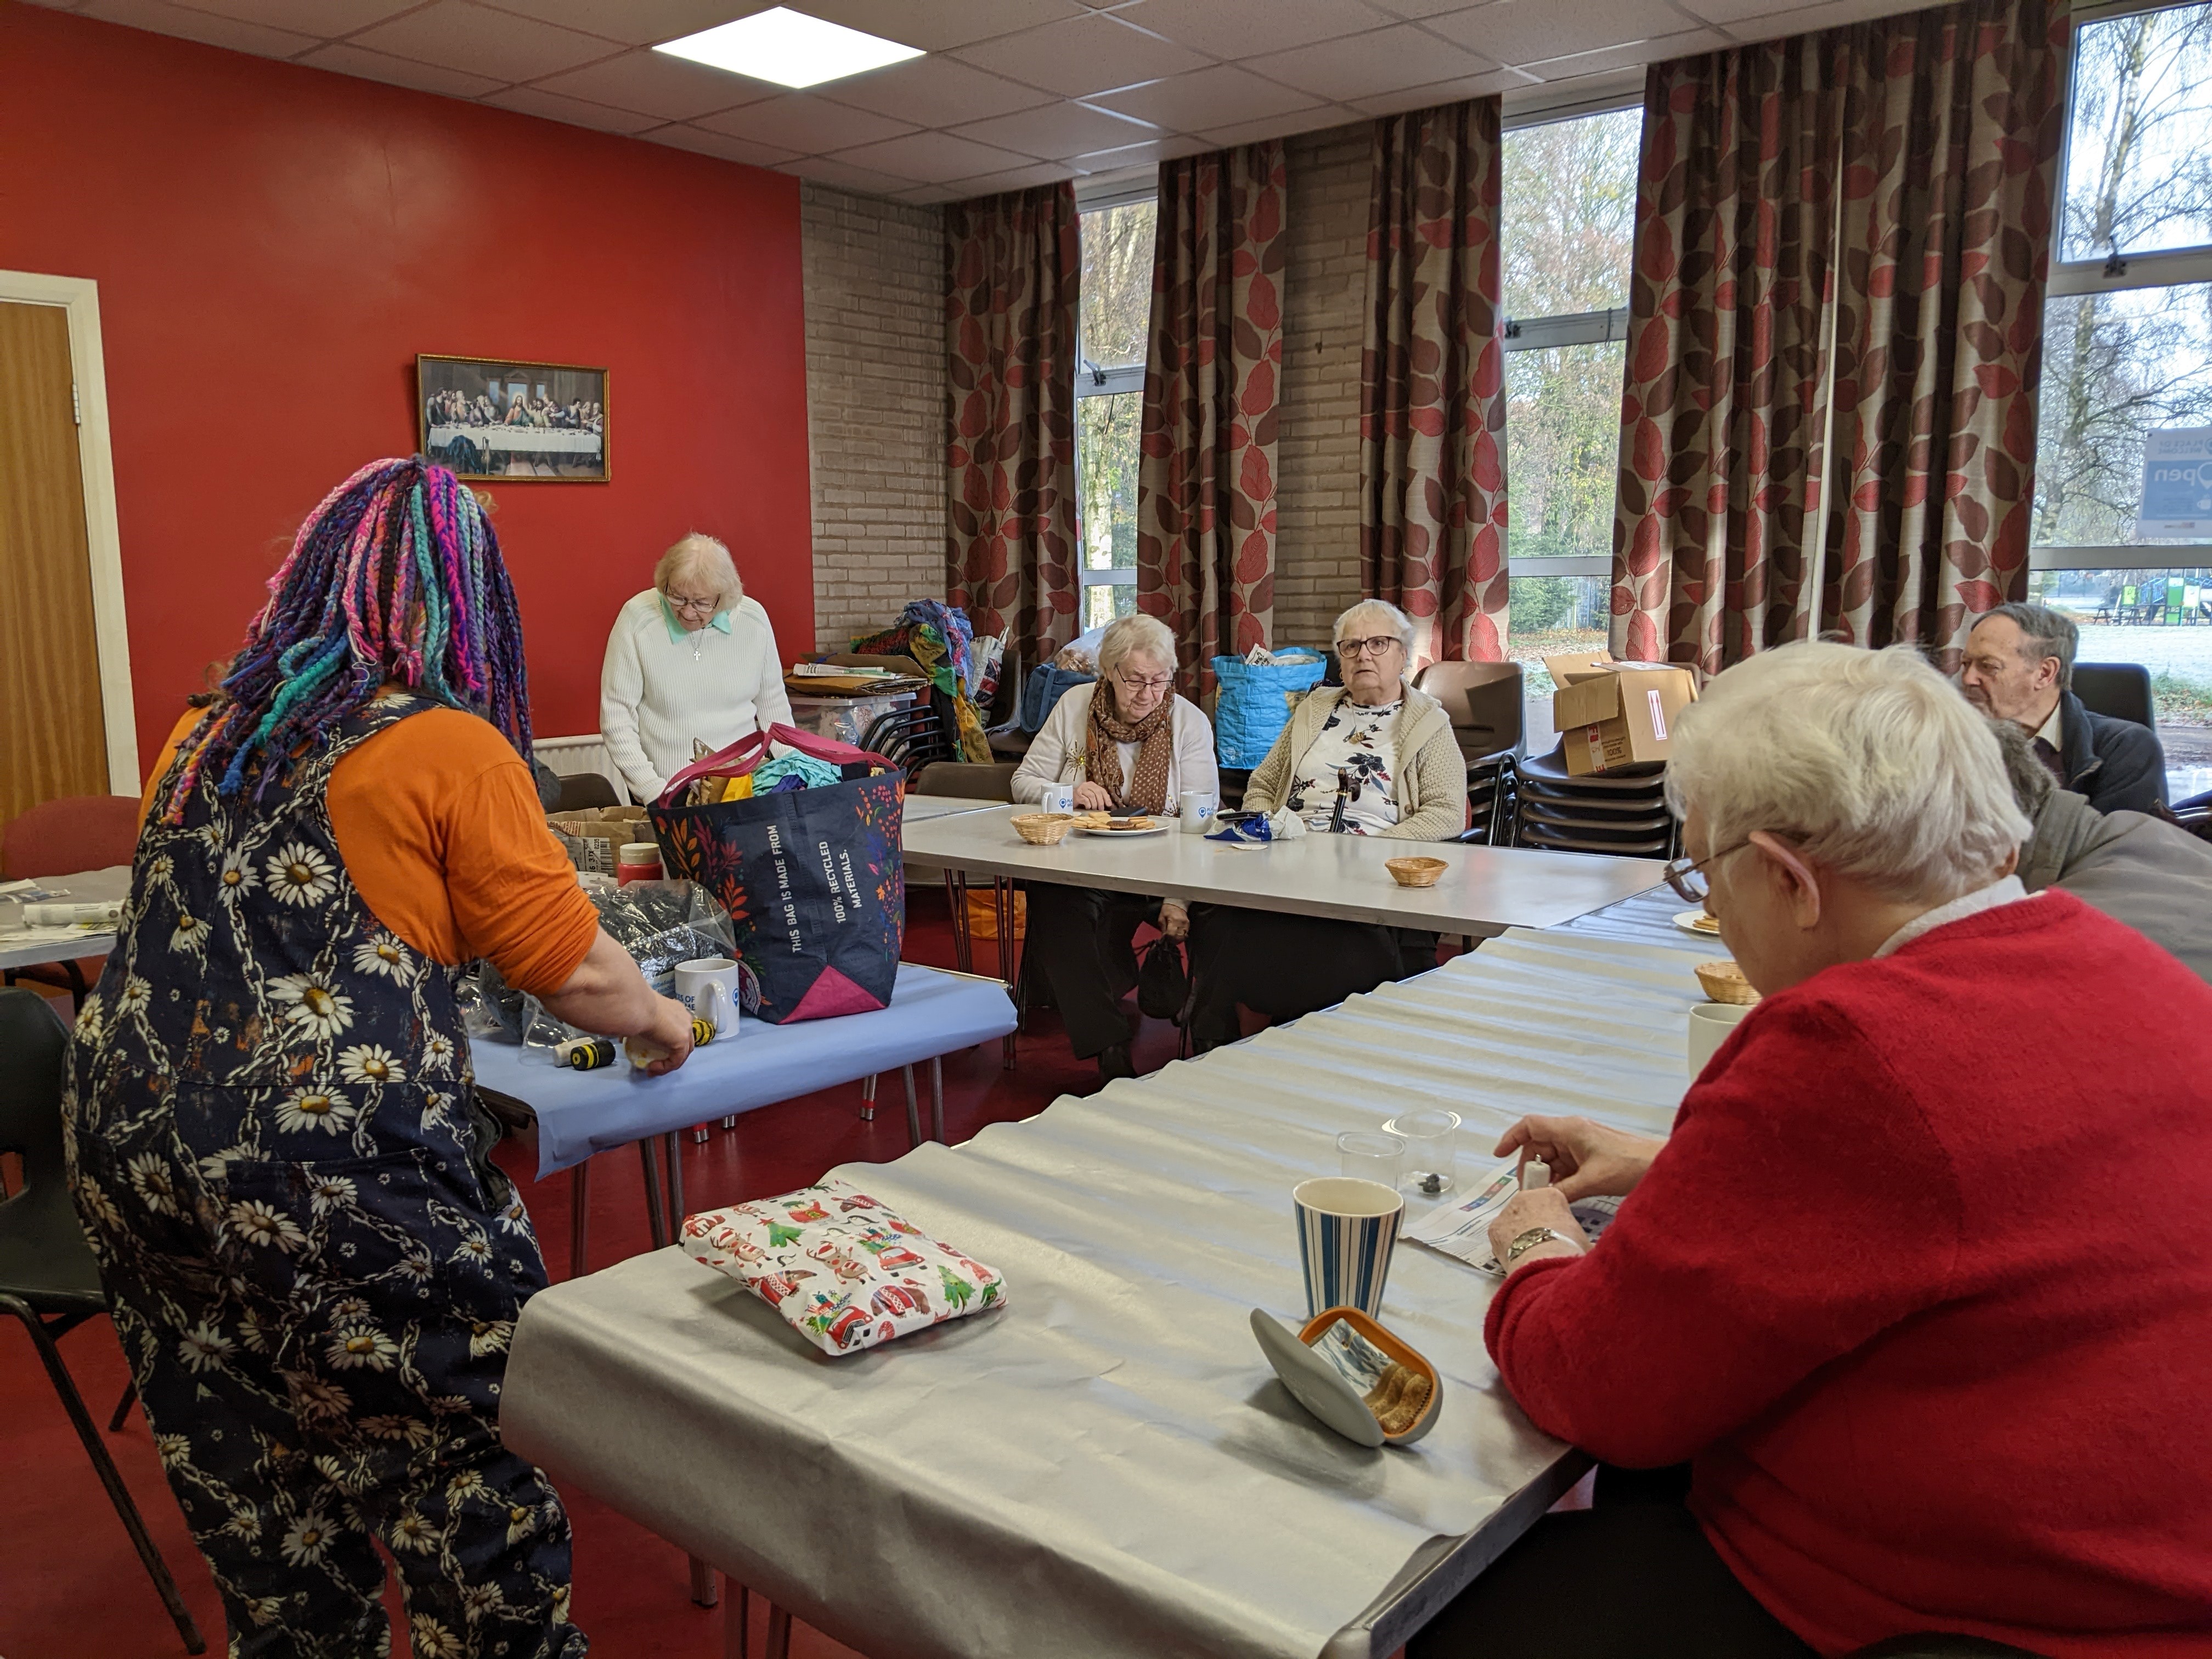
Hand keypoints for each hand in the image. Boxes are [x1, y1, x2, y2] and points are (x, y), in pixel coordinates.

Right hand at [633, 995, 695, 1075]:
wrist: (638, 1007)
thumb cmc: (635, 1008)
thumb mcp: (640, 1016)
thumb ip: (638, 1025)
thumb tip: (623, 1037)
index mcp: (677, 1011)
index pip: (679, 1031)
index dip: (668, 1044)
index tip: (652, 1050)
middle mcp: (685, 1020)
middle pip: (685, 1043)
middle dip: (671, 1056)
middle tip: (654, 1063)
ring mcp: (686, 1030)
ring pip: (682, 1054)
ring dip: (668, 1064)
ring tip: (651, 1069)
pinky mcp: (682, 1042)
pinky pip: (676, 1061)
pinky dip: (665, 1067)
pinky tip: (652, 1067)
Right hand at [1073, 782, 1112, 809]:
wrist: (1068, 798)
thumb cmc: (1081, 798)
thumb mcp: (1091, 796)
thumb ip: (1098, 798)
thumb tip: (1108, 804)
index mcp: (1092, 784)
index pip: (1101, 790)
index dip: (1106, 797)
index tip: (1109, 805)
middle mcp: (1087, 785)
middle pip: (1097, 792)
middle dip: (1100, 802)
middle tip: (1101, 809)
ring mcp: (1081, 789)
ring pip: (1091, 796)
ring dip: (1094, 804)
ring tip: (1094, 809)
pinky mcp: (1077, 794)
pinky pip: (1085, 800)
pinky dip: (1088, 805)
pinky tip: (1088, 808)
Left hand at [1158, 900, 1188, 939]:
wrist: (1177, 904)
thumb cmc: (1167, 910)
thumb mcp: (1161, 918)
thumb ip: (1163, 929)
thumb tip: (1164, 938)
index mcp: (1173, 920)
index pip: (1171, 934)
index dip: (1168, 939)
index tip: (1165, 939)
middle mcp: (1181, 923)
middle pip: (1178, 937)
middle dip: (1173, 941)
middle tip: (1168, 941)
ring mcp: (1186, 924)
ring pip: (1183, 937)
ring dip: (1177, 940)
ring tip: (1172, 939)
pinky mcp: (1188, 925)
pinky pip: (1185, 934)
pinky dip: (1181, 937)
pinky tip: (1177, 936)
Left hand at [1486, 1188, 1587, 1270]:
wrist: (1545, 1260)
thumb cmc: (1569, 1248)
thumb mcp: (1582, 1238)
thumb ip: (1575, 1234)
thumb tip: (1581, 1246)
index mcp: (1551, 1195)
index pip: (1551, 1201)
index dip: (1554, 1218)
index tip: (1557, 1232)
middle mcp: (1526, 1197)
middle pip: (1529, 1207)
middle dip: (1534, 1222)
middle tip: (1541, 1242)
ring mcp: (1507, 1211)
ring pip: (1512, 1220)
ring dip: (1518, 1232)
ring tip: (1528, 1252)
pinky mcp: (1494, 1227)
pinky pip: (1500, 1234)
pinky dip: (1506, 1244)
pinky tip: (1515, 1256)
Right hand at [1493, 1115, 1661, 1201]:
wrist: (1660, 1164)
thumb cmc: (1629, 1165)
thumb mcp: (1592, 1181)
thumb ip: (1563, 1191)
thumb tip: (1542, 1202)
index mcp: (1570, 1129)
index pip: (1530, 1126)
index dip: (1511, 1138)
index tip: (1499, 1156)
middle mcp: (1573, 1132)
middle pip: (1538, 1144)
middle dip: (1531, 1166)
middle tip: (1529, 1190)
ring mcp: (1582, 1143)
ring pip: (1552, 1156)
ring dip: (1547, 1175)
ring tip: (1546, 1196)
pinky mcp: (1591, 1155)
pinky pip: (1567, 1164)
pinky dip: (1561, 1178)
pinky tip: (1562, 1195)